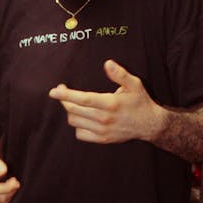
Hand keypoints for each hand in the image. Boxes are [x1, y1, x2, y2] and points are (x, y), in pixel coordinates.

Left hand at [48, 59, 166, 143]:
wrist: (149, 125)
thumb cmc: (140, 102)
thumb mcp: (134, 84)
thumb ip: (120, 74)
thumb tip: (107, 63)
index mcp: (110, 104)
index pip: (83, 99)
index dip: (66, 95)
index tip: (53, 91)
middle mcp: (104, 119)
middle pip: (74, 110)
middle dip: (64, 100)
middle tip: (61, 91)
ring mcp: (102, 131)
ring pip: (75, 122)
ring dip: (70, 112)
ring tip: (72, 103)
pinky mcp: (102, 139)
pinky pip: (80, 134)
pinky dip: (77, 125)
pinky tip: (81, 117)